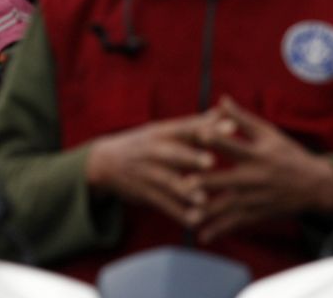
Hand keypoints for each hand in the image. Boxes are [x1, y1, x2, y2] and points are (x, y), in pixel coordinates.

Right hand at [86, 115, 218, 229]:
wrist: (104, 162)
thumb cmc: (144, 142)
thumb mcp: (165, 130)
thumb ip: (196, 124)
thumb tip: (226, 111)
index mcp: (162, 132)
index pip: (186, 128)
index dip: (205, 128)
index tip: (228, 128)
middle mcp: (154, 151)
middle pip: (174, 154)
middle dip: (191, 157)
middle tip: (211, 162)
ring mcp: (148, 173)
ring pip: (168, 182)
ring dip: (185, 192)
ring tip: (203, 200)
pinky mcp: (145, 194)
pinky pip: (163, 204)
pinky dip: (178, 214)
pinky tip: (194, 222)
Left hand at [193, 96, 332, 243]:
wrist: (314, 185)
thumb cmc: (288, 153)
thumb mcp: (268, 133)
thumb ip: (242, 119)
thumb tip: (221, 99)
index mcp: (257, 153)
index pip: (233, 144)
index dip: (215, 139)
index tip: (196, 135)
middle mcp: (255, 176)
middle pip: (226, 179)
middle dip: (205, 182)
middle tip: (182, 183)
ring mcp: (256, 197)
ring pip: (228, 206)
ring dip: (207, 212)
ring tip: (187, 215)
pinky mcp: (257, 213)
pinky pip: (236, 224)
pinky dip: (219, 230)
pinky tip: (202, 236)